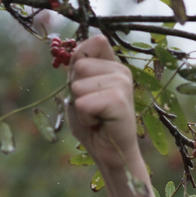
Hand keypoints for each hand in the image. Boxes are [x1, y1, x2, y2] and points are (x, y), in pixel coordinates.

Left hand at [66, 35, 137, 170]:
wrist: (110, 153)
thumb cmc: (94, 125)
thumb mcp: (79, 93)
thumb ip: (76, 72)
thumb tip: (73, 57)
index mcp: (112, 65)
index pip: (91, 43)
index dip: (78, 64)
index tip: (85, 86)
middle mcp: (120, 70)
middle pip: (78, 66)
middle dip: (76, 91)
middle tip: (92, 108)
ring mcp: (122, 83)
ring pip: (78, 86)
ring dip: (80, 107)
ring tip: (96, 117)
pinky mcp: (119, 100)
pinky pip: (83, 104)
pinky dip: (85, 118)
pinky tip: (99, 123)